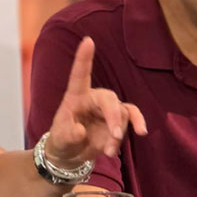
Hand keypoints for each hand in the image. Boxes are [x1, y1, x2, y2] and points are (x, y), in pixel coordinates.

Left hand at [45, 37, 146, 168]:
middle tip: (115, 135)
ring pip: (122, 114)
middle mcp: (93, 99)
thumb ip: (68, 134)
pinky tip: (136, 136)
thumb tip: (81, 131)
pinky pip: (131, 119)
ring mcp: (108, 110)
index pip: (80, 74)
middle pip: (110, 99)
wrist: (71, 156)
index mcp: (76, 96)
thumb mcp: (59, 139)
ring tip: (109, 151)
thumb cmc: (61, 140)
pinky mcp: (118, 121)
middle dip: (115, 117)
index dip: (84, 58)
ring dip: (118, 134)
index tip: (87, 40)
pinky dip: (135, 127)